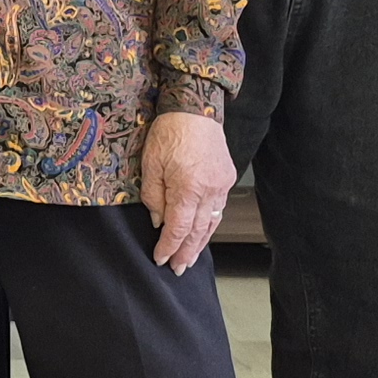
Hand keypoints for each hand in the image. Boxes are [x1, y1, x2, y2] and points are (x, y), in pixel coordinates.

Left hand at [139, 109, 235, 273]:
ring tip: (190, 259)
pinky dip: (210, 224)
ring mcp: (221, 185)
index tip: (161, 259)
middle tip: (178, 268)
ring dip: (200, 243)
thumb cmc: (170, 131)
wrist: (196, 108)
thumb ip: (154, 196)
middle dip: (186, 252)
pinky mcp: (226, 178)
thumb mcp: (151, 164)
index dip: (169, 246)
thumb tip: (158, 220)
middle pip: (197, 230)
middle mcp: (209, 190)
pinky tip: (203, 233)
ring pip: (211, 222)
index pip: (178, 227)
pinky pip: (218, 208)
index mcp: (187, 187)